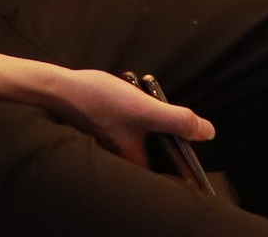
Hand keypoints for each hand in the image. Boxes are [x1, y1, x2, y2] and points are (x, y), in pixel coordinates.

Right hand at [21, 62, 212, 163]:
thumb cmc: (100, 101)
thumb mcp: (144, 108)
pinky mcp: (105, 138)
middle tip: (177, 129)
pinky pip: (130, 138)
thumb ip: (177, 120)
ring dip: (153, 135)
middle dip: (168, 147)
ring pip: (144, 148)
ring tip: (157, 116)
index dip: (184, 169)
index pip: (168, 177)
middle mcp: (123, 165)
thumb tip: (208, 132)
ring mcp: (113, 151)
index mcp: (135, 164)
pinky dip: (138, 129)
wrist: (58, 89)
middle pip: (157, 162)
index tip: (193, 156)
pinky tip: (136, 112)